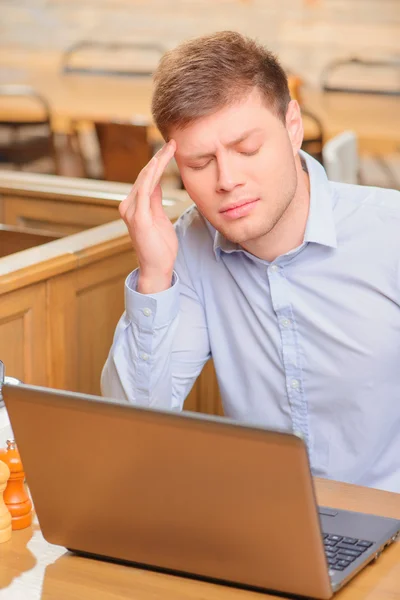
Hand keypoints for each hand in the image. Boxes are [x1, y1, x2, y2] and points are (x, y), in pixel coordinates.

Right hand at [119, 140, 177, 293]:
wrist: (157, 268)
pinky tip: (158, 162)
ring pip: (145, 179)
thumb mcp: (159, 218)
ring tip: (169, 148)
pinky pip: (145, 191)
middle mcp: (129, 206)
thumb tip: (155, 183)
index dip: (158, 163)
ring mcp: (132, 211)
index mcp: (134, 206)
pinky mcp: (138, 217)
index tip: (171, 149)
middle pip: (145, 176)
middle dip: (159, 158)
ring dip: (157, 162)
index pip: (147, 179)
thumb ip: (154, 201)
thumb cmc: (159, 247)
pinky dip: (151, 175)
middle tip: (172, 142)